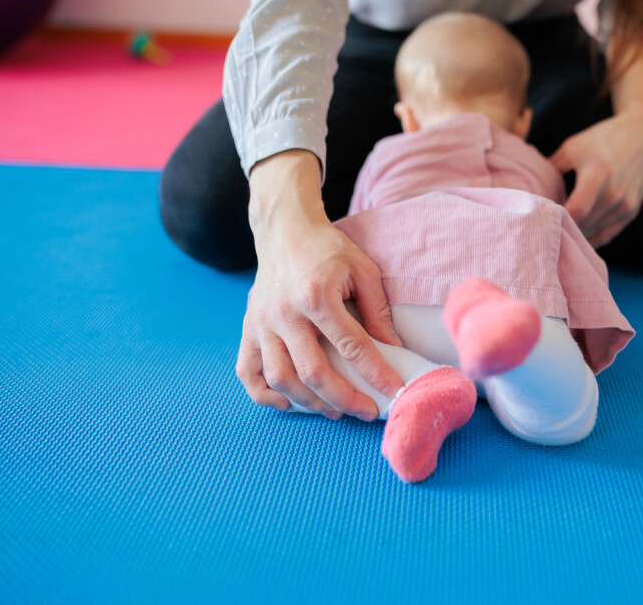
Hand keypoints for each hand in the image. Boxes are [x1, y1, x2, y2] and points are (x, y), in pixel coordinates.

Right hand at [235, 151, 403, 419]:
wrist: (285, 230)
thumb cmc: (328, 250)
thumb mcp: (363, 270)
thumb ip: (378, 311)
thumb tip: (393, 350)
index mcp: (316, 296)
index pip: (352, 346)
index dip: (376, 373)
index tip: (394, 391)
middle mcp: (284, 313)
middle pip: (313, 372)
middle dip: (344, 399)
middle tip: (366, 411)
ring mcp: (262, 323)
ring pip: (280, 378)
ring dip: (309, 403)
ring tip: (334, 411)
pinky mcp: (249, 327)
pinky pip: (248, 371)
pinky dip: (265, 394)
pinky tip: (289, 402)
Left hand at [549, 108, 642, 247]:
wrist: (641, 137)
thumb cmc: (601, 140)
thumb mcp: (572, 147)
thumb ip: (551, 169)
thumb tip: (528, 189)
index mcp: (598, 174)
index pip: (575, 210)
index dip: (556, 220)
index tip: (538, 223)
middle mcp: (615, 193)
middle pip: (584, 225)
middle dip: (562, 231)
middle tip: (541, 236)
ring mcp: (626, 205)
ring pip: (595, 234)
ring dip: (576, 238)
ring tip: (555, 241)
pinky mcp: (631, 212)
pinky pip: (608, 235)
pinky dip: (591, 240)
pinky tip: (576, 241)